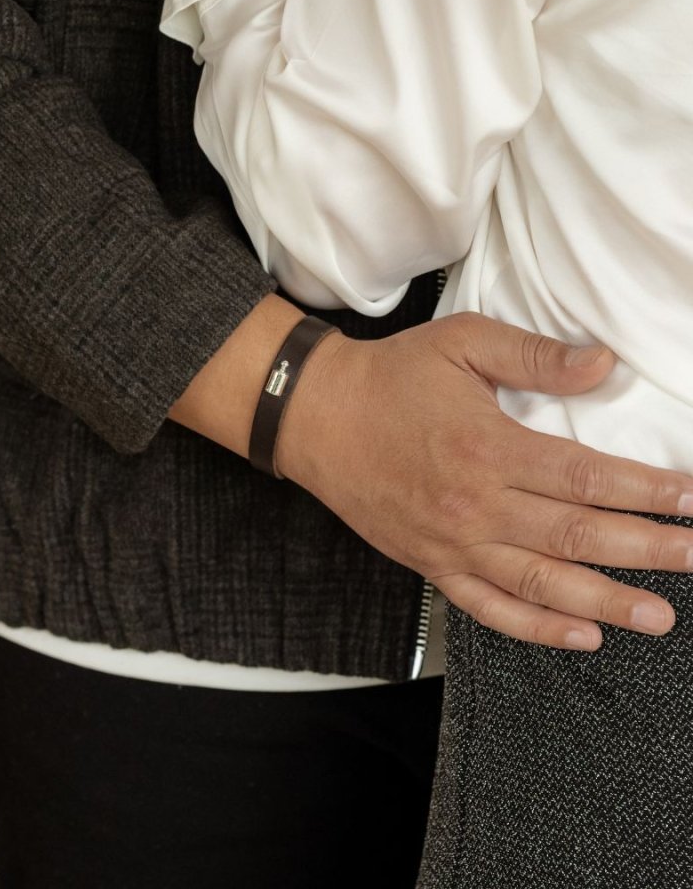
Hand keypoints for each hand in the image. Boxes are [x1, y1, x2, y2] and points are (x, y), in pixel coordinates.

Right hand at [278, 312, 692, 649]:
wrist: (317, 416)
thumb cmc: (391, 377)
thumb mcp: (462, 343)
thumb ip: (535, 356)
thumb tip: (602, 364)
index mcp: (490, 447)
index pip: (588, 477)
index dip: (649, 492)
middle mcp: (477, 504)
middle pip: (578, 537)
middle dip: (648, 550)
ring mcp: (453, 542)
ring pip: (542, 584)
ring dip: (606, 602)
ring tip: (659, 616)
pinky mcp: (431, 563)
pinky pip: (489, 607)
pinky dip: (537, 628)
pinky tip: (581, 634)